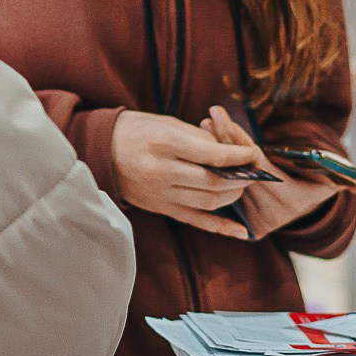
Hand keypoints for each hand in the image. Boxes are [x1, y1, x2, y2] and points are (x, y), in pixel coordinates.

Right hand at [110, 111, 265, 239]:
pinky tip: (243, 232)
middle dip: (241, 178)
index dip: (240, 156)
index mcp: (165, 144)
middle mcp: (162, 172)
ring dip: (233, 196)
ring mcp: (160, 194)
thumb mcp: (169, 123)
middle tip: (254, 171)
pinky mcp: (160, 208)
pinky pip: (196, 221)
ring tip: (244, 186)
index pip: (213, 156)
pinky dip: (222, 227)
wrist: (102, 150)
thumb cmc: (138, 130)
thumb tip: (234, 152)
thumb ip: (202, 138)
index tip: (254, 153)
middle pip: (214, 183)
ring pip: (209, 202)